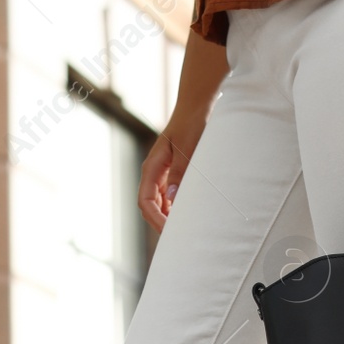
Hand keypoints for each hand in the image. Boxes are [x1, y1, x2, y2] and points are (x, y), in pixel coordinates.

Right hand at [139, 32, 226, 230]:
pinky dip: (176, 207)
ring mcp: (162, 173)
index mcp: (152, 167)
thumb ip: (180, 173)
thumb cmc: (192, 123)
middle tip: (179, 238)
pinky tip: (189, 213)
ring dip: (169, 216)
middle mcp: (154, 172)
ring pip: (160, 203)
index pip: (145, 202)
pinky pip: (169, 195)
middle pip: (150, 206)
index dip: (155, 219)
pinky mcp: (173, 172)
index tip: (169, 232)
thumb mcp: (187, 148)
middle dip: (161, 222)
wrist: (197, 105)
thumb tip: (172, 199)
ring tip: (185, 229)